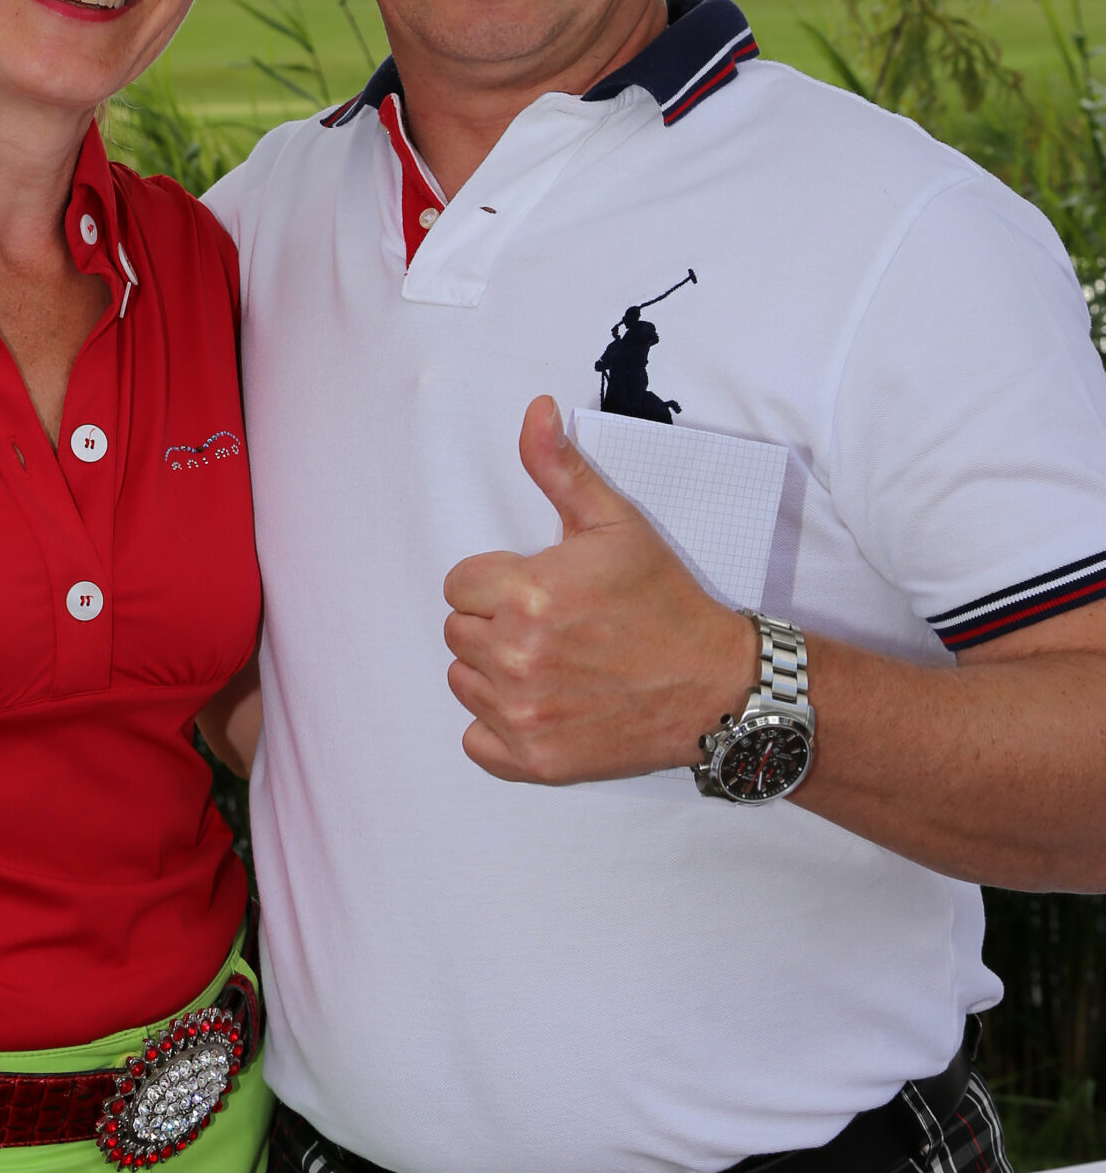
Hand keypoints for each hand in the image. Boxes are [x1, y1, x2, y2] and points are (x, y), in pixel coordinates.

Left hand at [443, 395, 756, 785]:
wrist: (716, 685)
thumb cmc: (665, 603)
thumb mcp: (614, 524)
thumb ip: (559, 468)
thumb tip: (534, 411)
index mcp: (527, 593)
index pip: (459, 584)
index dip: (497, 582)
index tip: (539, 590)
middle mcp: (516, 656)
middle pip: (457, 631)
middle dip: (495, 624)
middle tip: (553, 627)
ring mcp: (523, 714)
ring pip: (463, 682)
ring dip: (495, 673)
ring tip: (553, 664)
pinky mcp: (533, 761)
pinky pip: (475, 742)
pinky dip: (499, 730)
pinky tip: (540, 707)